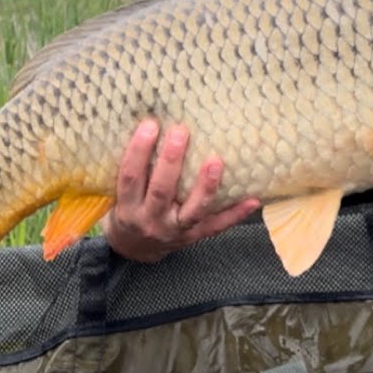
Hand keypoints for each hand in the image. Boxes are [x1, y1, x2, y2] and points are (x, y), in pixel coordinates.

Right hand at [101, 118, 260, 262]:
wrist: (135, 249)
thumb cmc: (129, 209)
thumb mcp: (120, 193)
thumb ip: (134, 167)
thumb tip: (150, 123)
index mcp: (128, 206)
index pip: (131, 177)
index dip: (138, 151)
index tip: (150, 124)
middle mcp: (151, 220)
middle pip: (162, 191)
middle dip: (171, 161)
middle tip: (180, 131)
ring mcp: (175, 231)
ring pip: (192, 211)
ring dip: (205, 187)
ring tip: (216, 162)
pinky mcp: (194, 237)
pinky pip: (217, 226)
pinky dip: (235, 214)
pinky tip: (253, 200)